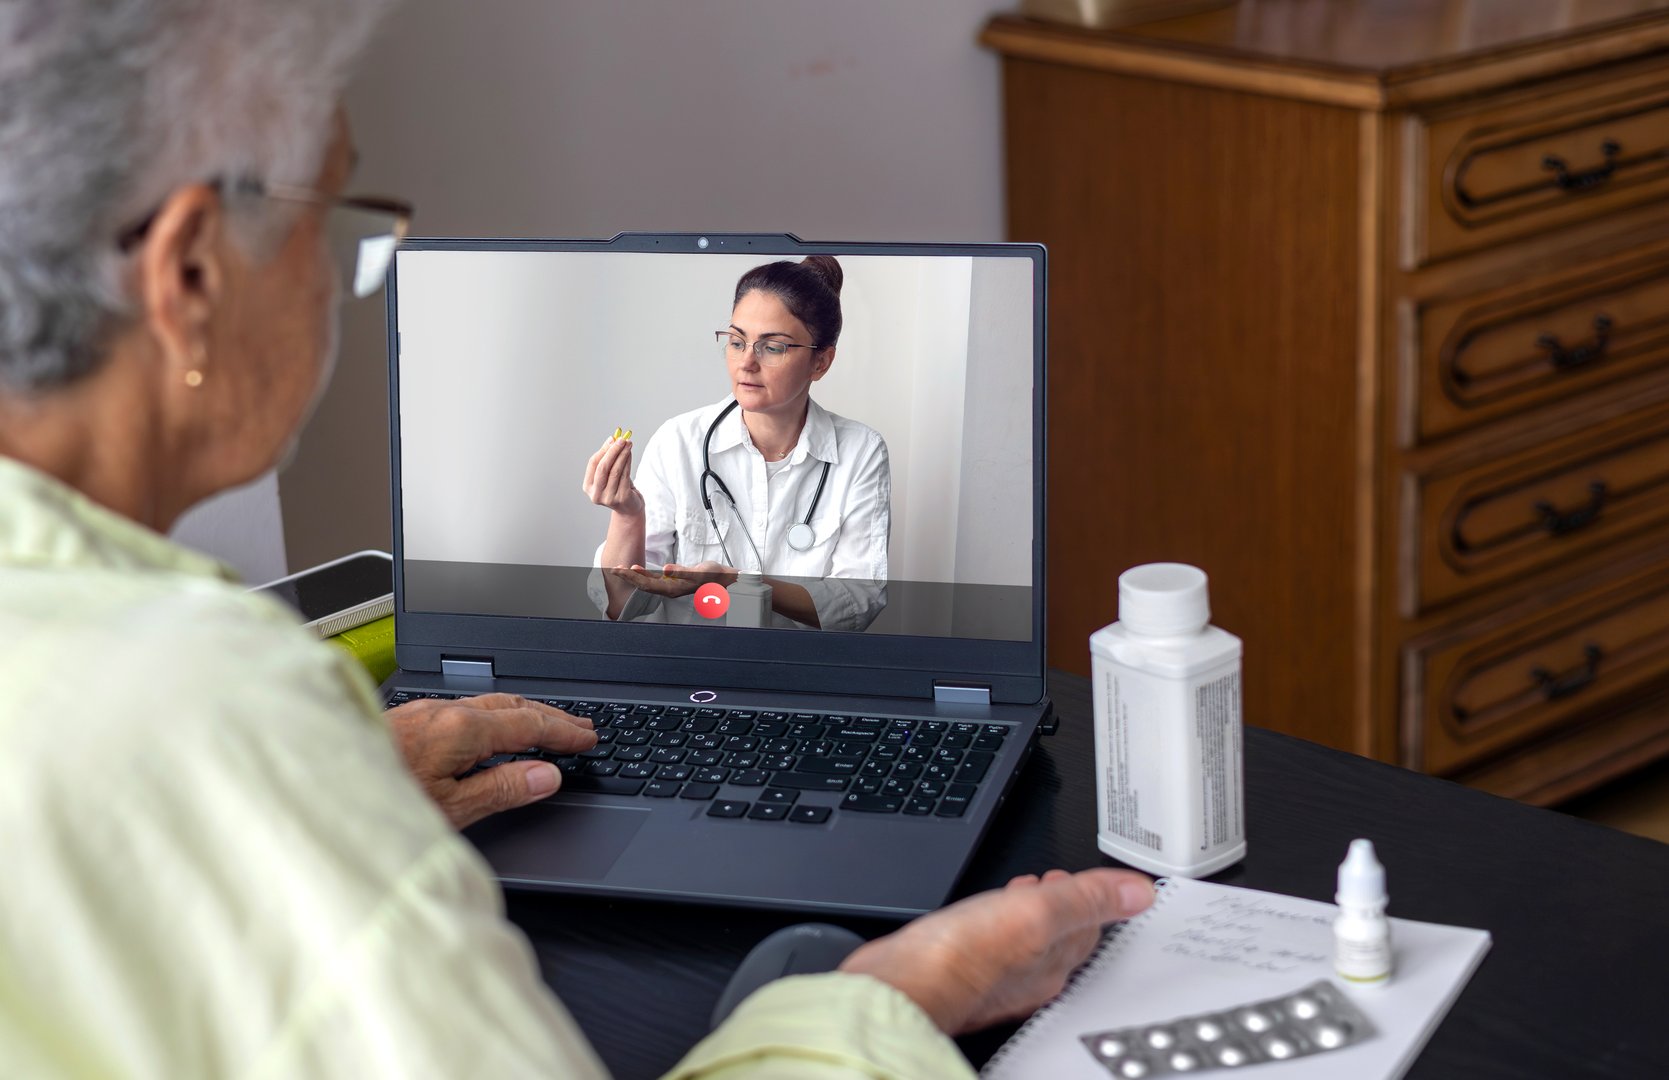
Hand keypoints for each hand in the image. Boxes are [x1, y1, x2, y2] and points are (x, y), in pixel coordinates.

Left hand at [385, 693, 597, 828]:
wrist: (314, 787)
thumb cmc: (376, 803)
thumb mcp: (451, 808)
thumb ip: (502, 789)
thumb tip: (546, 776)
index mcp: (462, 730)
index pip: (529, 725)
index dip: (563, 732)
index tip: (588, 738)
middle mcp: (443, 712)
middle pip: (512, 706)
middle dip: (551, 716)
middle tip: (581, 727)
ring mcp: (422, 712)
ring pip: (486, 703)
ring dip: (522, 712)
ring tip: (545, 724)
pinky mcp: (405, 720)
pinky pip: (463, 708)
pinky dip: (492, 715)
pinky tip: (488, 729)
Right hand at [582, 434, 642, 515]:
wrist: (629, 507)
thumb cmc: (618, 487)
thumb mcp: (609, 473)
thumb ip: (608, 458)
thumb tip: (612, 439)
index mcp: (588, 487)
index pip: (593, 464)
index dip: (603, 450)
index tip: (612, 439)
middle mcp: (596, 494)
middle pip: (603, 468)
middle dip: (613, 451)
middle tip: (622, 439)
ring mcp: (608, 498)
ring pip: (615, 471)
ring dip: (622, 454)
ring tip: (628, 444)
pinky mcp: (621, 498)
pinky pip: (625, 476)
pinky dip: (627, 462)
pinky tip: (630, 454)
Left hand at [604, 561, 737, 598]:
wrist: (723, 578)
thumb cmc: (712, 575)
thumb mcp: (699, 572)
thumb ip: (682, 571)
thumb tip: (666, 570)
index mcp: (673, 589)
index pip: (647, 583)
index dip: (633, 576)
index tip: (621, 569)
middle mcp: (669, 589)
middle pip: (644, 583)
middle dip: (628, 576)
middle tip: (613, 568)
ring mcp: (671, 586)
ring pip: (647, 582)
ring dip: (633, 576)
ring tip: (621, 569)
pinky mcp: (673, 581)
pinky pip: (654, 579)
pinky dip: (643, 574)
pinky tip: (637, 570)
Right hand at [838, 868, 1154, 1034]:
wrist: (902, 984)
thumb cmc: (961, 957)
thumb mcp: (1037, 911)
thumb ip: (1087, 898)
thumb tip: (1141, 891)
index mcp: (1055, 962)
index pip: (1091, 926)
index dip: (1092, 896)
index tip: (1087, 875)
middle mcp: (1029, 977)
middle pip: (1060, 936)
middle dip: (1061, 903)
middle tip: (1057, 880)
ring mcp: (996, 978)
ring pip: (1024, 941)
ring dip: (1027, 911)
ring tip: (1023, 891)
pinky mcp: (962, 974)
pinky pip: (991, 946)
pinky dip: (995, 924)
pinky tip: (980, 917)